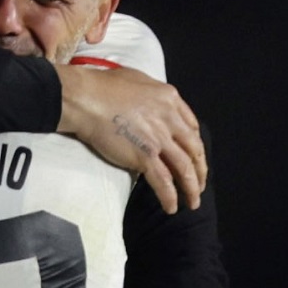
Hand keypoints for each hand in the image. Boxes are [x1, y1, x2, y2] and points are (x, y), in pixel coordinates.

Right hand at [56, 64, 205, 213]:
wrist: (86, 98)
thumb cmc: (103, 86)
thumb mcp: (138, 79)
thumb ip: (152, 95)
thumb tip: (153, 105)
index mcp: (169, 99)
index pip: (191, 126)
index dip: (195, 145)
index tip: (194, 156)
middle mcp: (169, 119)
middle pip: (194, 149)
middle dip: (200, 170)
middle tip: (201, 184)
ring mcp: (159, 139)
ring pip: (184, 168)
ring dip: (192, 188)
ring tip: (193, 202)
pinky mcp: (144, 156)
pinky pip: (163, 181)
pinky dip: (169, 196)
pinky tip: (171, 207)